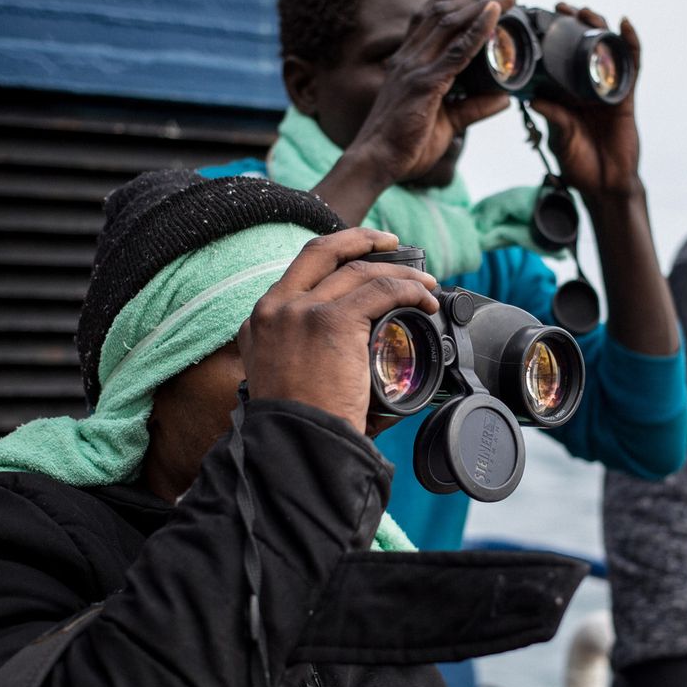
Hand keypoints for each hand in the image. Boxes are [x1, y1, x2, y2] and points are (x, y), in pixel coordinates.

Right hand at [239, 229, 437, 435]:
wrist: (299, 447)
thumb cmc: (300, 427)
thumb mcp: (283, 381)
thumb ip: (300, 355)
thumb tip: (349, 350)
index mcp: (260, 320)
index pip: (301, 271)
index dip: (337, 258)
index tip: (363, 261)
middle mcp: (274, 308)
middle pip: (322, 251)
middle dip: (360, 239)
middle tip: (391, 243)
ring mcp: (300, 311)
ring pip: (358, 270)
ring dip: (399, 273)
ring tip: (426, 284)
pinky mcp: (330, 322)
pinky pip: (381, 290)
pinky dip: (410, 289)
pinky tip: (425, 298)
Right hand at [346, 0, 515, 184]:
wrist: (377, 162)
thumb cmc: (405, 146)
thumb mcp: (447, 122)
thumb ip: (473, 107)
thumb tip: (502, 99)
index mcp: (406, 63)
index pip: (425, 19)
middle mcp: (408, 59)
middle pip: (441, 14)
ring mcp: (415, 69)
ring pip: (450, 24)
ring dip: (480, 5)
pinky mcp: (424, 84)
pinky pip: (456, 51)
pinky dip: (477, 29)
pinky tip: (494, 16)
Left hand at [529, 5, 643, 203]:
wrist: (605, 186)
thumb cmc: (579, 164)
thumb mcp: (560, 138)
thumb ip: (552, 117)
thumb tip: (532, 98)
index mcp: (565, 95)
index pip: (556, 60)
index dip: (549, 39)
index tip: (535, 20)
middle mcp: (584, 88)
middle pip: (580, 47)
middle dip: (572, 24)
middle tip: (559, 7)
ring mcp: (606, 90)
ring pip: (604, 50)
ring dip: (597, 27)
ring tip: (586, 12)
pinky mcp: (625, 96)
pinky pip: (630, 65)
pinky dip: (630, 44)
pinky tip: (625, 25)